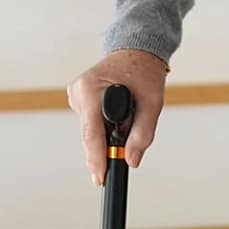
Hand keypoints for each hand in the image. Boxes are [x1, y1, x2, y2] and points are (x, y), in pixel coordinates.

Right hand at [67, 49, 167, 185]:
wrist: (137, 51)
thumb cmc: (143, 72)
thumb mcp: (152, 103)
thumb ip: (143, 133)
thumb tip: (131, 159)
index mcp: (91, 89)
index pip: (91, 133)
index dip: (97, 159)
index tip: (100, 178)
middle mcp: (79, 91)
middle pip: (90, 135)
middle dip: (105, 147)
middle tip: (123, 151)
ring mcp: (76, 94)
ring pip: (91, 130)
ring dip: (107, 133)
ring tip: (128, 116)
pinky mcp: (79, 97)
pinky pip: (91, 122)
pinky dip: (104, 124)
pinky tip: (116, 113)